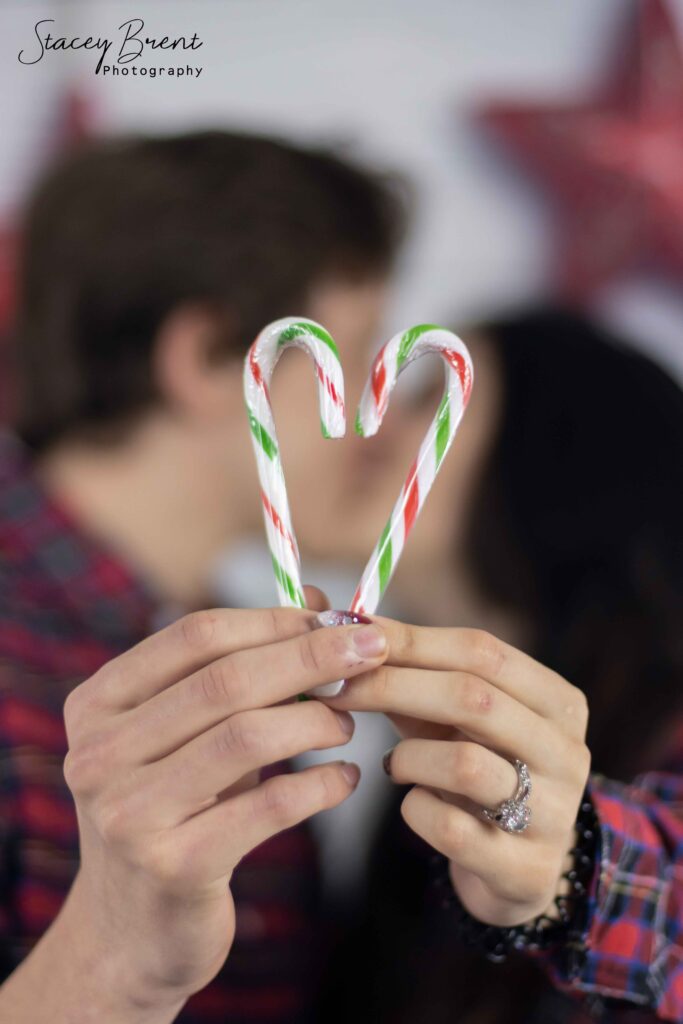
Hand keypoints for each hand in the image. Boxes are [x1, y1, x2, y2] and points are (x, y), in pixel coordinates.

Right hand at [60, 596, 387, 1011]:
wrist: (131, 932)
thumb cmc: (173, 808)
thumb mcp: (191, 732)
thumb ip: (243, 664)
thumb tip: (315, 599)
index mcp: (97, 704)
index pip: (195, 637)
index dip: (273, 621)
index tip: (336, 619)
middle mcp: (99, 754)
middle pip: (225, 682)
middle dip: (310, 657)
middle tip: (371, 651)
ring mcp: (130, 813)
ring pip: (247, 736)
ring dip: (316, 719)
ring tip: (350, 721)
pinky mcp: (173, 867)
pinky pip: (270, 806)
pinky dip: (322, 785)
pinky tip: (347, 778)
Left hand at [323, 621, 589, 926]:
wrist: (522, 869)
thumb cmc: (481, 771)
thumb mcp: (457, 721)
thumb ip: (416, 679)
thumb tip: (350, 628)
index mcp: (557, 701)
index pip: (482, 651)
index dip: (411, 641)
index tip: (351, 639)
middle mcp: (566, 752)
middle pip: (472, 698)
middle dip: (393, 687)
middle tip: (337, 691)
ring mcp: (554, 814)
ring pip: (464, 764)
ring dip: (409, 757)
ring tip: (392, 764)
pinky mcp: (526, 869)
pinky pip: (452, 829)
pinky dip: (417, 810)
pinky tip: (415, 803)